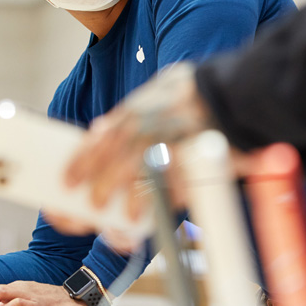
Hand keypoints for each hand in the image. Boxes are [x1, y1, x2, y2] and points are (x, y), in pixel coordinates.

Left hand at [63, 62, 214, 225]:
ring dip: (133, 198)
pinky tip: (163, 209)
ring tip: (128, 214)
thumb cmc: (196, 91)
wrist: (237, 92)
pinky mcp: (193, 159)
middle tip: (94, 203)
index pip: (98, 139)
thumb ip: (130, 112)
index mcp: (136, 111)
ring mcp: (170, 144)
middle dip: (102, 185)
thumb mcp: (157, 91)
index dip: (81, 161)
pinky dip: (165, 199)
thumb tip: (100, 128)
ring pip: (141, 177)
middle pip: (115, 162)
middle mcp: (148, 127)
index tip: (68, 179)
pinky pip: (173, 185)